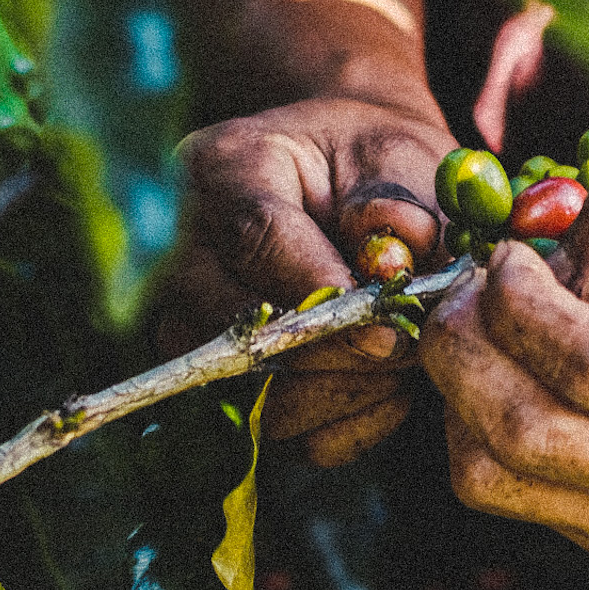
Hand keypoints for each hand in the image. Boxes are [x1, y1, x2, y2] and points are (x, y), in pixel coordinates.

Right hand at [155, 96, 459, 464]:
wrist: (348, 186)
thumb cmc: (372, 168)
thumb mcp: (397, 158)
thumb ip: (397, 205)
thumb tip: (390, 263)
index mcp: (223, 168)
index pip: (254, 237)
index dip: (322, 291)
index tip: (387, 325)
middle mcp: (182, 249)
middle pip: (239, 328)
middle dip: (338, 352)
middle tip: (407, 347)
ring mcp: (187, 321)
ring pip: (252, 394)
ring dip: (342, 393)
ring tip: (398, 361)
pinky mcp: (212, 380)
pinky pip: (272, 431)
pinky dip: (337, 423)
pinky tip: (380, 387)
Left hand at [419, 184, 588, 572]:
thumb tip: (524, 267)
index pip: (584, 367)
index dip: (517, 303)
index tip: (512, 258)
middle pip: (516, 434)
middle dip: (461, 349)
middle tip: (472, 292)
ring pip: (488, 478)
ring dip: (460, 395)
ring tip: (493, 334)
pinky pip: (507, 494)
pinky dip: (486, 432)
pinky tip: (526, 381)